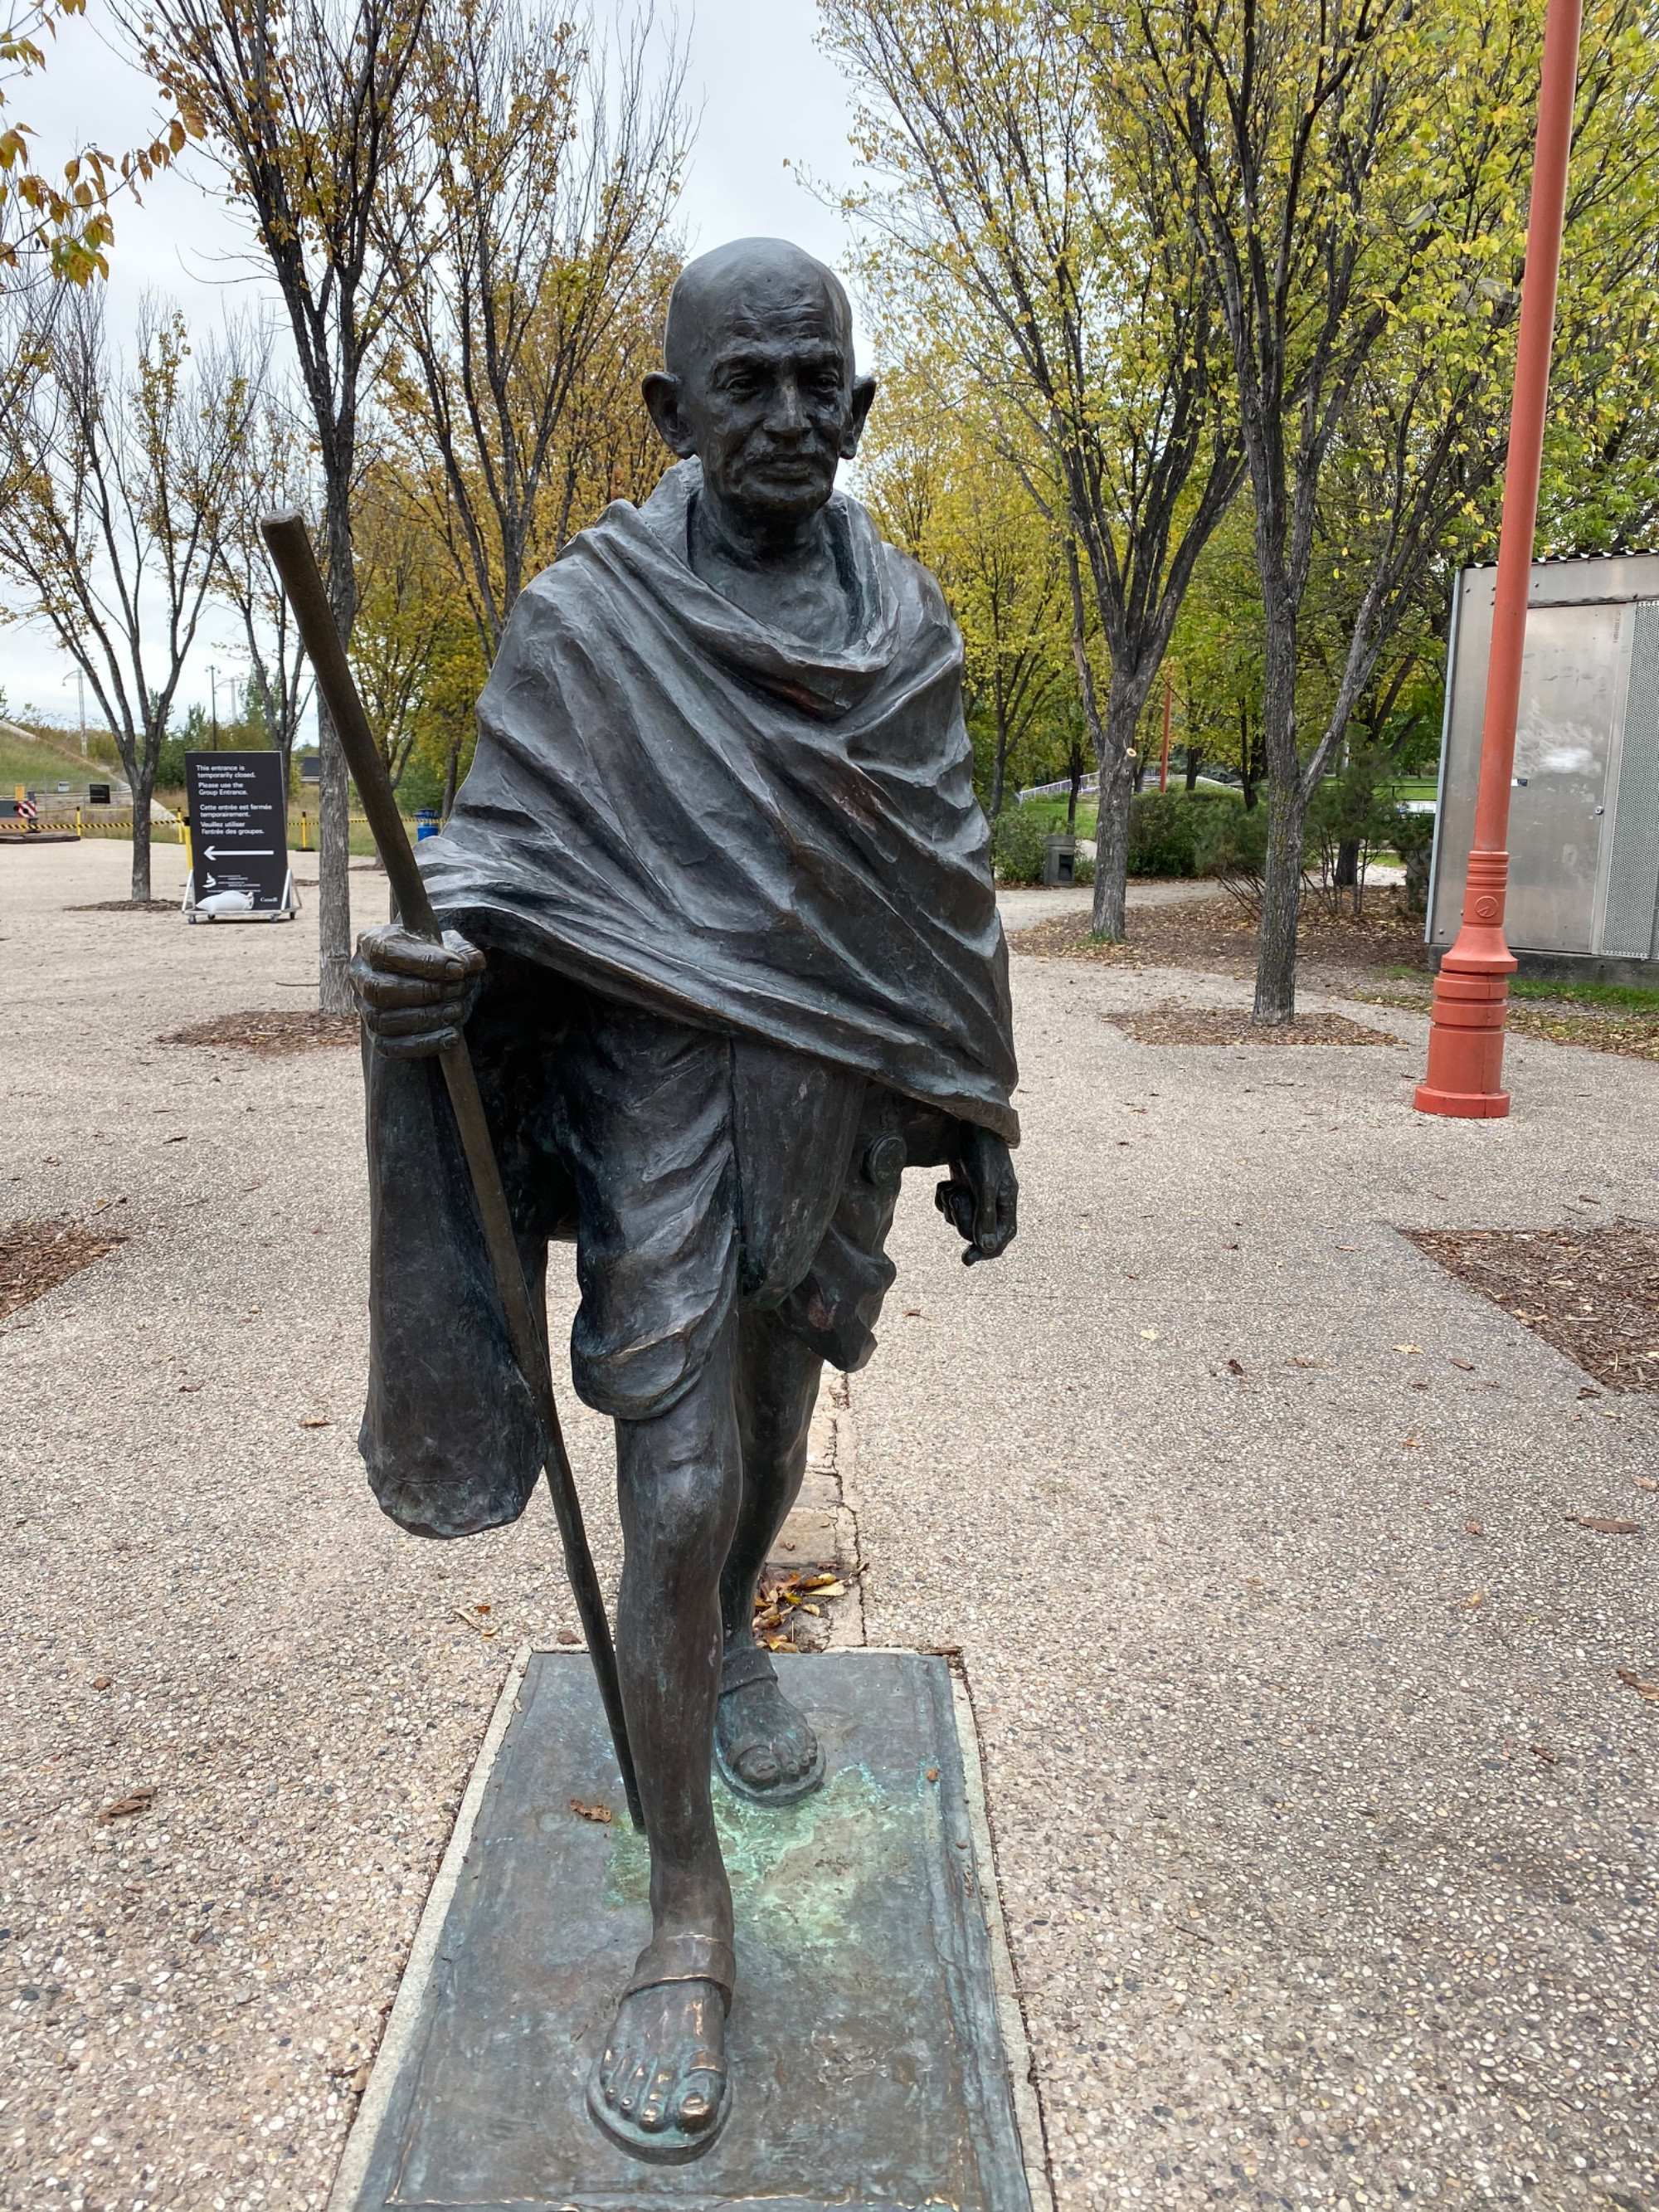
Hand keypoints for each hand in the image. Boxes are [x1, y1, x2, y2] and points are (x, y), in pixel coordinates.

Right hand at [349, 924, 484, 1056]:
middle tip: (458, 990)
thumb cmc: (437, 960)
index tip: (457, 968)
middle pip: (379, 989)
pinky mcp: (376, 1036)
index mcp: (371, 944)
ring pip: (382, 1020)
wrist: (434, 983)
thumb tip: (471, 963)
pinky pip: (390, 1047)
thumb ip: (464, 952)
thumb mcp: (451, 948)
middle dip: (424, 992)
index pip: (385, 951)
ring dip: (425, 1018)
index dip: (422, 961)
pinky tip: (450, 1036)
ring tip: (456, 1011)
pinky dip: (422, 1044)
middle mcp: (360, 976)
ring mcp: (365, 1008)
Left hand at [934, 1125, 1017, 1264]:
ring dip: (951, 1207)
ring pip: (960, 1220)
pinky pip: (948, 1208)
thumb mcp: (985, 1183)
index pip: (1001, 1239)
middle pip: (975, 1232)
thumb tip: (987, 1246)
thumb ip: (986, 1215)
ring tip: (952, 1187)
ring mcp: (977, 1196)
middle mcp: (994, 1203)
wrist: (969, 1124)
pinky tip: (945, 1184)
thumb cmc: (983, 1151)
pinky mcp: (962, 1187)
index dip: (986, 1252)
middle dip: (961, 1218)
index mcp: (1007, 1203)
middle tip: (956, 1198)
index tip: (966, 1260)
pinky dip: (943, 1199)